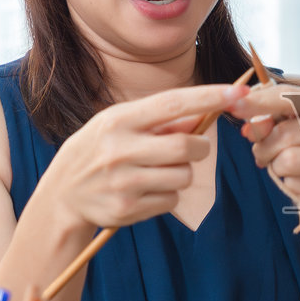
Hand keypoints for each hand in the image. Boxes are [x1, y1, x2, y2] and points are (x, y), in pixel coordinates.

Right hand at [42, 83, 248, 229]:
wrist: (61, 196)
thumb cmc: (98, 151)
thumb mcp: (118, 125)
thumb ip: (157, 121)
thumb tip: (201, 116)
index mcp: (119, 120)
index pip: (173, 103)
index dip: (209, 97)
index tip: (238, 91)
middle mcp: (120, 149)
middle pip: (186, 146)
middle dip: (198, 148)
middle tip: (189, 149)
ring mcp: (123, 181)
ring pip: (184, 176)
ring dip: (181, 173)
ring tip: (156, 172)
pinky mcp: (128, 209)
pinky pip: (172, 200)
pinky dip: (168, 195)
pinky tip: (145, 191)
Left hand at [231, 82, 299, 228]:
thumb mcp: (289, 126)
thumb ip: (268, 120)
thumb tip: (250, 127)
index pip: (289, 97)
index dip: (259, 102)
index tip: (233, 106)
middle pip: (283, 133)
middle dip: (263, 146)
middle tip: (261, 154)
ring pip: (287, 160)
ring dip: (275, 165)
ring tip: (281, 165)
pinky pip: (294, 182)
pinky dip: (289, 182)